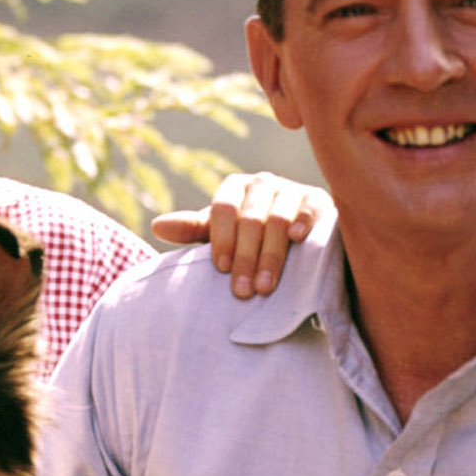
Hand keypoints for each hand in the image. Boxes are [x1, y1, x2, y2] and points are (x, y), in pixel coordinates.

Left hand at [149, 171, 325, 297]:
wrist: (297, 247)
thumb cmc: (251, 243)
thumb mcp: (221, 237)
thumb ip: (193, 231)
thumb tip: (156, 226)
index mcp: (235, 189)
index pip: (224, 206)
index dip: (221, 237)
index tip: (221, 268)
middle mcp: (263, 183)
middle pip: (251, 216)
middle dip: (246, 257)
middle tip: (243, 292)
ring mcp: (292, 189)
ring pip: (278, 217)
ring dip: (271, 254)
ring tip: (265, 288)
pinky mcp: (319, 200)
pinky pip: (310, 207)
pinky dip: (302, 221)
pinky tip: (297, 240)